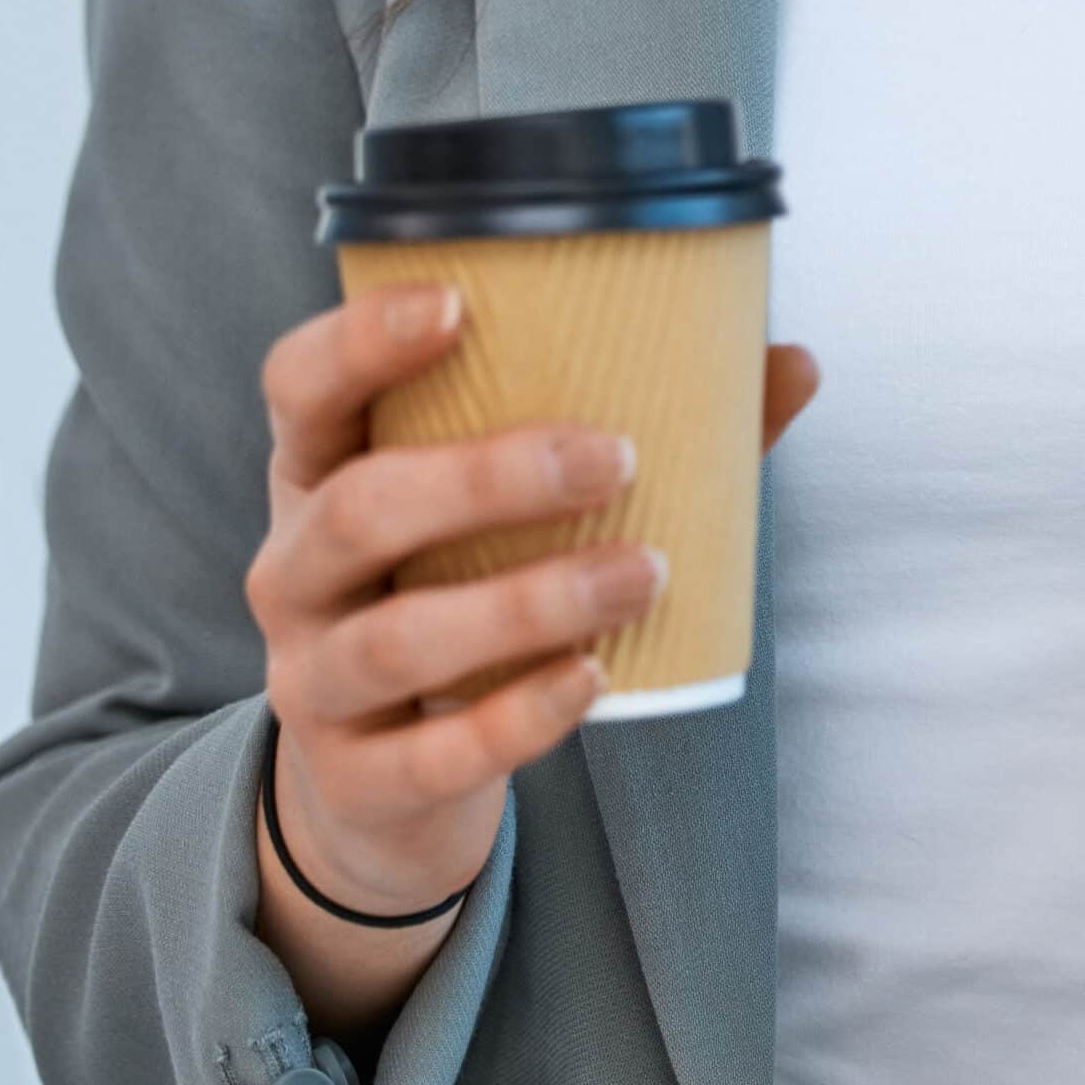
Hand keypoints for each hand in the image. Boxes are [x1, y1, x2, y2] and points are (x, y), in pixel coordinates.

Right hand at [247, 288, 819, 947]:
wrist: (381, 780)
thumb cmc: (456, 591)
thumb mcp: (499, 512)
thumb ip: (638, 434)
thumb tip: (790, 364)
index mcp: (321, 471)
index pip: (300, 386)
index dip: (361, 340)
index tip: (458, 303)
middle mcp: (294, 569)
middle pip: (359, 509)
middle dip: (486, 479)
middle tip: (613, 459)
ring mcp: (312, 679)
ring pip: (398, 638)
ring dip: (527, 604)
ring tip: (641, 573)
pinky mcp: (355, 778)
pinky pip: (431, 753)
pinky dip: (518, 717)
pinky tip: (594, 679)